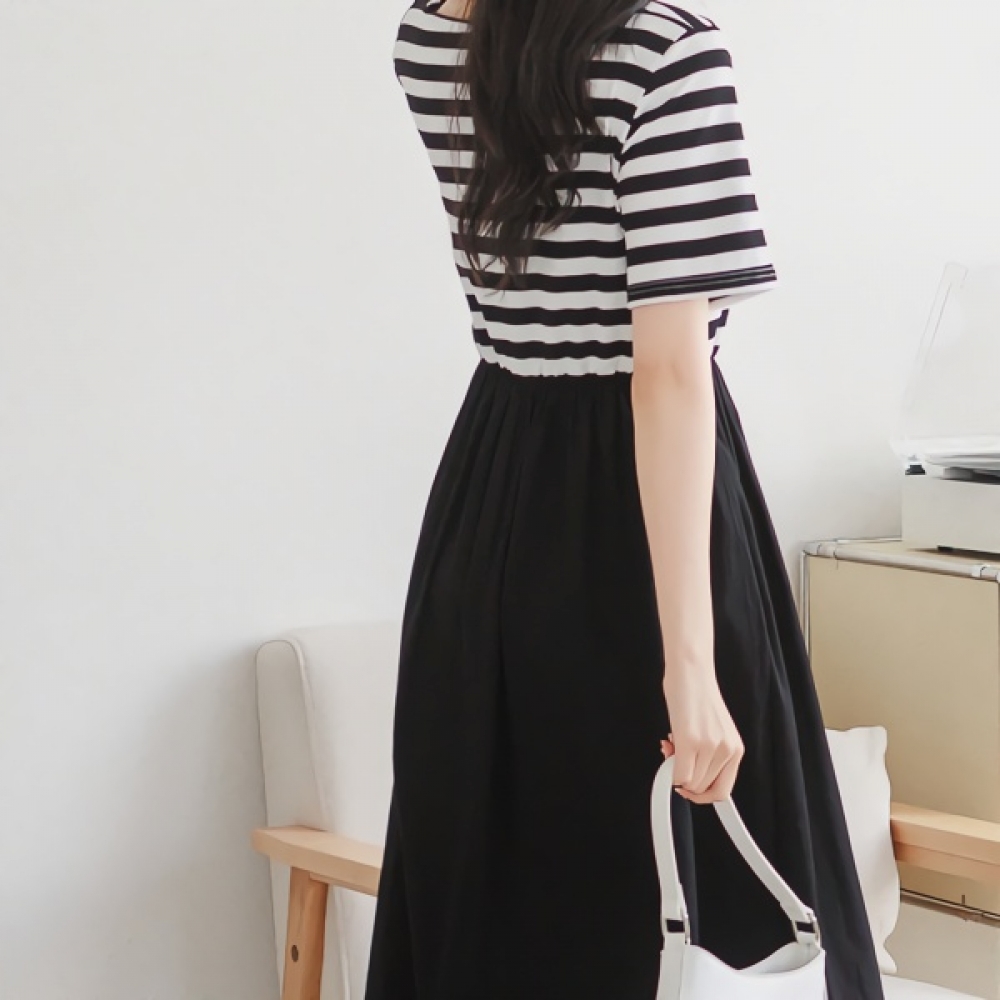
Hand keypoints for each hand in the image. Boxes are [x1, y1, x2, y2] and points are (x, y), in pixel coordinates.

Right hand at [660, 672, 743, 803]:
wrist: (691, 670)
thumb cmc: (697, 695)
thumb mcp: (712, 731)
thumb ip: (707, 755)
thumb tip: (688, 774)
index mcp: (735, 749)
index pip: (722, 790)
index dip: (701, 794)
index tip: (688, 787)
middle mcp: (727, 751)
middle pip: (702, 789)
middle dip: (684, 778)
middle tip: (675, 758)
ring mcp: (709, 747)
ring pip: (690, 783)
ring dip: (675, 769)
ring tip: (672, 745)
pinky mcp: (690, 741)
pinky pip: (679, 774)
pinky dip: (669, 769)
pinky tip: (669, 747)